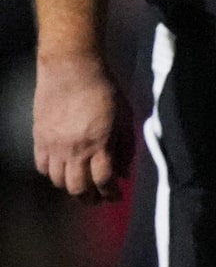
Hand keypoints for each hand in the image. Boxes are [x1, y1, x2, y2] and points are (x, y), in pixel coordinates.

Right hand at [32, 53, 132, 201]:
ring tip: (81, 186)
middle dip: (90, 198)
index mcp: (99, 144)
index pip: (103, 181)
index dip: (110, 193)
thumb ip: (125, 147)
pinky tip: (63, 170)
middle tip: (98, 198)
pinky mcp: (38, 137)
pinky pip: (41, 166)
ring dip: (71, 187)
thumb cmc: (104, 89)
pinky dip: (52, 174)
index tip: (116, 196)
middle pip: (78, 187)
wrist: (71, 68)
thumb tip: (124, 173)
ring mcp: (53, 144)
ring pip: (58, 180)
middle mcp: (73, 149)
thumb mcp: (124, 118)